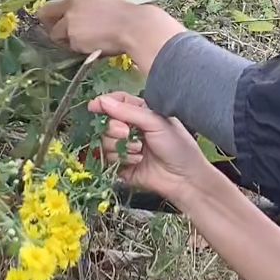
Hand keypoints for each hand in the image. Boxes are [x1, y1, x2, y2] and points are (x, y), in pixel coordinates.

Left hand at [37, 0, 184, 66]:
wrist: (134, 27)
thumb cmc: (125, 12)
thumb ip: (88, 4)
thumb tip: (84, 5)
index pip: (47, 8)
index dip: (48, 17)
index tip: (55, 23)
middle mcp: (69, 12)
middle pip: (47, 24)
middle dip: (53, 30)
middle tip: (64, 36)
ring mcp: (71, 28)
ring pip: (59, 38)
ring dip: (67, 41)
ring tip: (85, 42)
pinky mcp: (77, 42)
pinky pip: (72, 48)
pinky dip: (79, 49)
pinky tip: (93, 47)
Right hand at [91, 92, 216, 206]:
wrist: (185, 178)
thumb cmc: (178, 146)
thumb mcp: (156, 122)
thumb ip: (129, 111)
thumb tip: (102, 101)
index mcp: (140, 114)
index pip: (116, 102)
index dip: (104, 104)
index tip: (94, 107)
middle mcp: (130, 129)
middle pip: (106, 123)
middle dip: (114, 128)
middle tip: (127, 133)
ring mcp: (125, 148)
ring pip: (105, 142)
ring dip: (121, 146)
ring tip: (140, 151)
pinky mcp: (121, 166)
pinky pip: (108, 160)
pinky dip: (122, 160)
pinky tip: (137, 161)